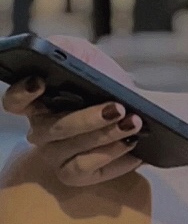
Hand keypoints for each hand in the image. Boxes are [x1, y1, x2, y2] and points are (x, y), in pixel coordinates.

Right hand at [1, 35, 143, 185]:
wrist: (137, 106)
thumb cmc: (105, 80)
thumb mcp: (85, 55)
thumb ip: (64, 48)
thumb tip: (51, 48)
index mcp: (37, 101)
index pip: (14, 101)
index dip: (22, 93)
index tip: (41, 81)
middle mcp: (41, 131)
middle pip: (53, 129)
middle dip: (87, 119)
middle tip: (118, 107)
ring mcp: (56, 156)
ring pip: (73, 151)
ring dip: (106, 137)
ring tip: (134, 123)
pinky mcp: (76, 175)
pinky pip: (89, 171)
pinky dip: (115, 158)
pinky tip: (134, 145)